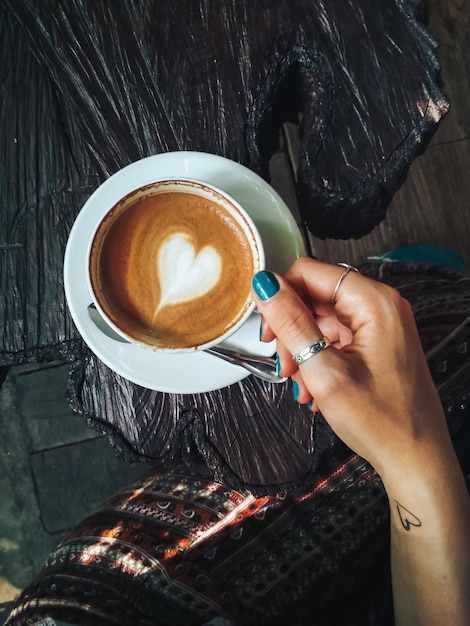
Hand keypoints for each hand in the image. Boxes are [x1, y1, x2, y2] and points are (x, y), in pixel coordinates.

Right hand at [251, 257, 449, 479]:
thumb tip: (266, 286)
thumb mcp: (324, 371)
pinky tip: (313, 386)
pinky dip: (317, 357)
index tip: (267, 327)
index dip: (281, 295)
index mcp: (374, 302)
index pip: (310, 272)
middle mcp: (380, 306)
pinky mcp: (376, 343)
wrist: (415, 459)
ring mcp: (379, 325)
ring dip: (302, 348)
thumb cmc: (382, 422)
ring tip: (300, 383)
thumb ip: (292, 323)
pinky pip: (335, 337)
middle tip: (284, 363)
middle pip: (314, 296)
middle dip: (291, 329)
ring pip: (321, 319)